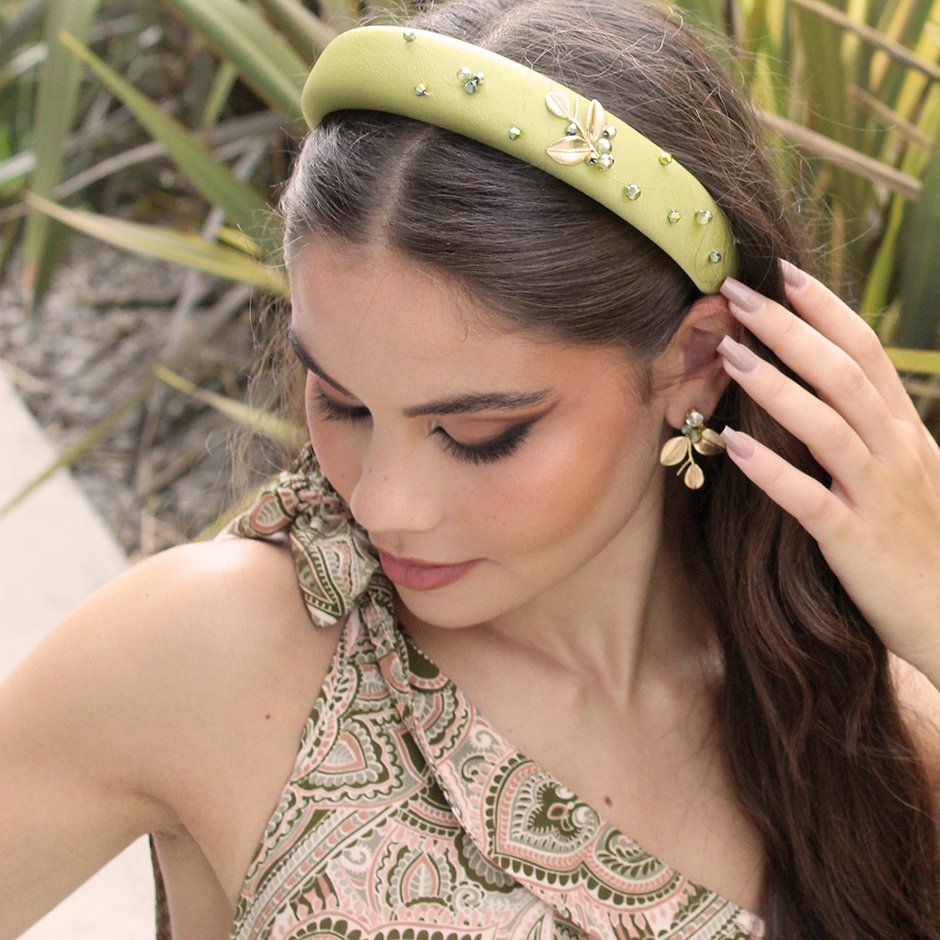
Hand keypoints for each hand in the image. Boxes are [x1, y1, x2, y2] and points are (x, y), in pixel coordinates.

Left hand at [715, 262, 939, 681]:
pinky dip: (775, 471)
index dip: (826, 310)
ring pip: (828, 427)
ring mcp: (879, 496)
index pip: (867, 353)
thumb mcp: (906, 471)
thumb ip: (872, 426)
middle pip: (844, 377)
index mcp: (905, 431)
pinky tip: (735, 446)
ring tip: (729, 353)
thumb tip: (825, 381)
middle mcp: (896, 453)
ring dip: (777, 387)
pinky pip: (812, 500)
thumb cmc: (919, 541)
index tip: (783, 273)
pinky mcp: (857, 542)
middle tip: (739, 294)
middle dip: (791, 330)